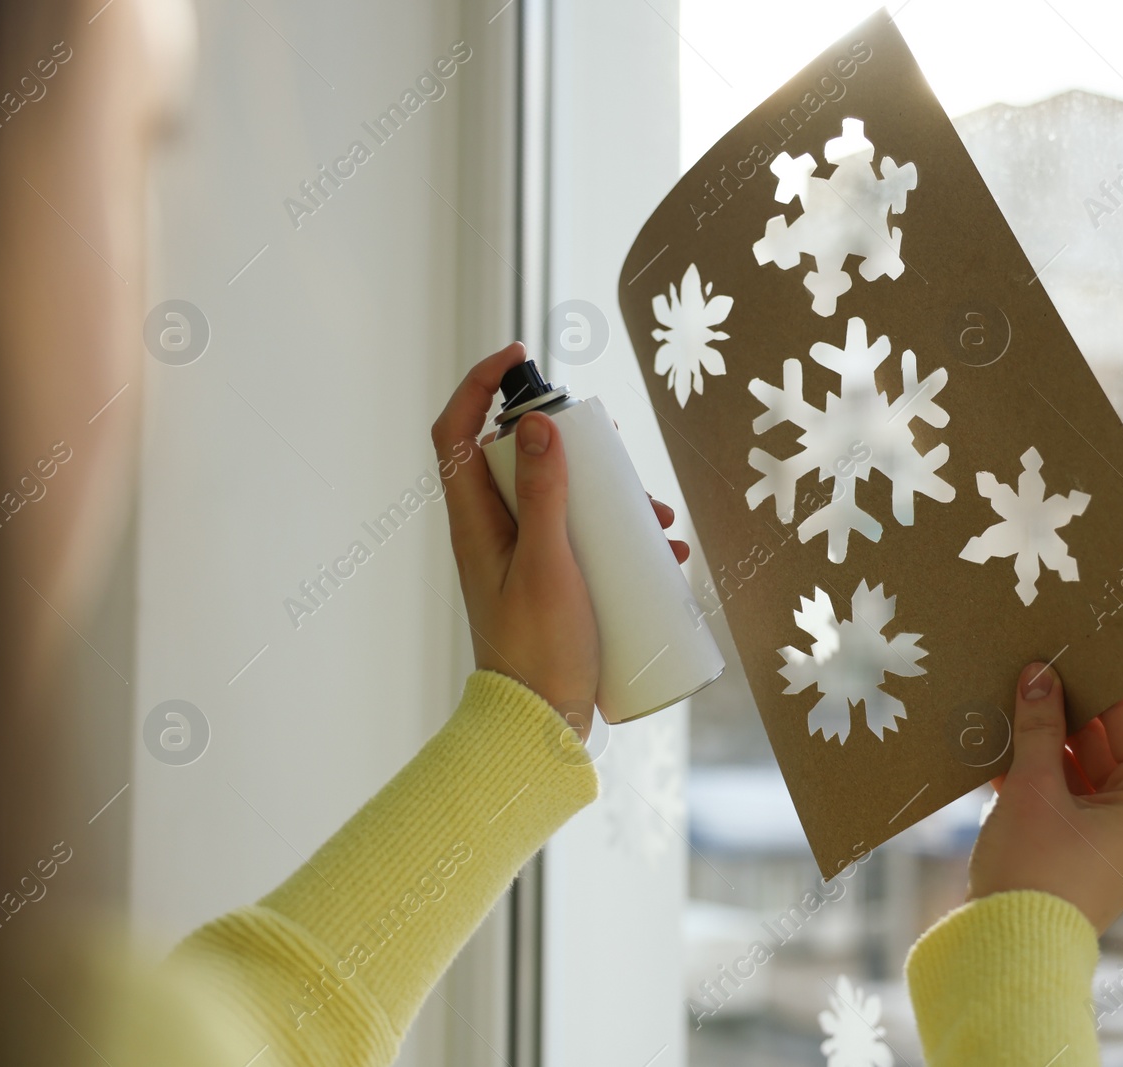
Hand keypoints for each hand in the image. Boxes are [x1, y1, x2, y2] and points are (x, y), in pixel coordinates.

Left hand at [431, 343, 688, 737]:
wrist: (540, 730)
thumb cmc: (538, 654)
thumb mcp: (548, 566)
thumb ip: (543, 496)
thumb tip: (537, 421)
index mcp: (474, 522)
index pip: (457, 432)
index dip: (479, 384)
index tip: (521, 356)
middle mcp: (492, 534)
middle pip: (521, 460)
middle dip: (573, 445)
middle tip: (614, 449)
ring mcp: (523, 560)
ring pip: (562, 501)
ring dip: (610, 498)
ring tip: (657, 520)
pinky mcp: (553, 586)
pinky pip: (585, 543)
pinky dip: (621, 541)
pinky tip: (665, 560)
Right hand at [965, 663, 1122, 932]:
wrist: (1008, 951)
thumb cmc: (1034, 872)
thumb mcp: (1033, 786)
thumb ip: (1039, 726)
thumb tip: (1040, 675)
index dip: (1090, 686)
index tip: (1057, 657)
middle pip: (1104, 747)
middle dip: (1060, 718)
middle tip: (1023, 680)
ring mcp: (1120, 843)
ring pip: (1080, 774)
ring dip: (1042, 749)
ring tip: (1003, 714)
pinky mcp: (1088, 857)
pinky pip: (1067, 803)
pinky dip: (1037, 781)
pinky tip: (998, 754)